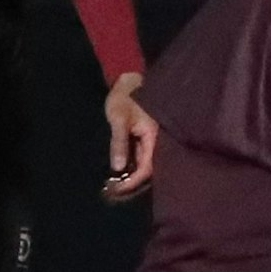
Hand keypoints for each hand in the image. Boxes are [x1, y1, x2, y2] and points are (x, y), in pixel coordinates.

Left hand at [99, 73, 157, 202]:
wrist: (129, 80)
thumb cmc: (124, 97)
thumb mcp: (118, 119)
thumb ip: (119, 142)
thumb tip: (118, 167)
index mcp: (154, 136)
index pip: (147, 168)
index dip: (133, 181)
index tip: (117, 189)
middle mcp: (156, 141)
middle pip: (148, 170)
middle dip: (132, 182)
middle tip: (114, 191)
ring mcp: (151, 140)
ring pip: (144, 163)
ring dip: (131, 174)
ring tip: (115, 184)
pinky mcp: (145, 137)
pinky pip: (140, 156)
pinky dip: (131, 165)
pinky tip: (120, 170)